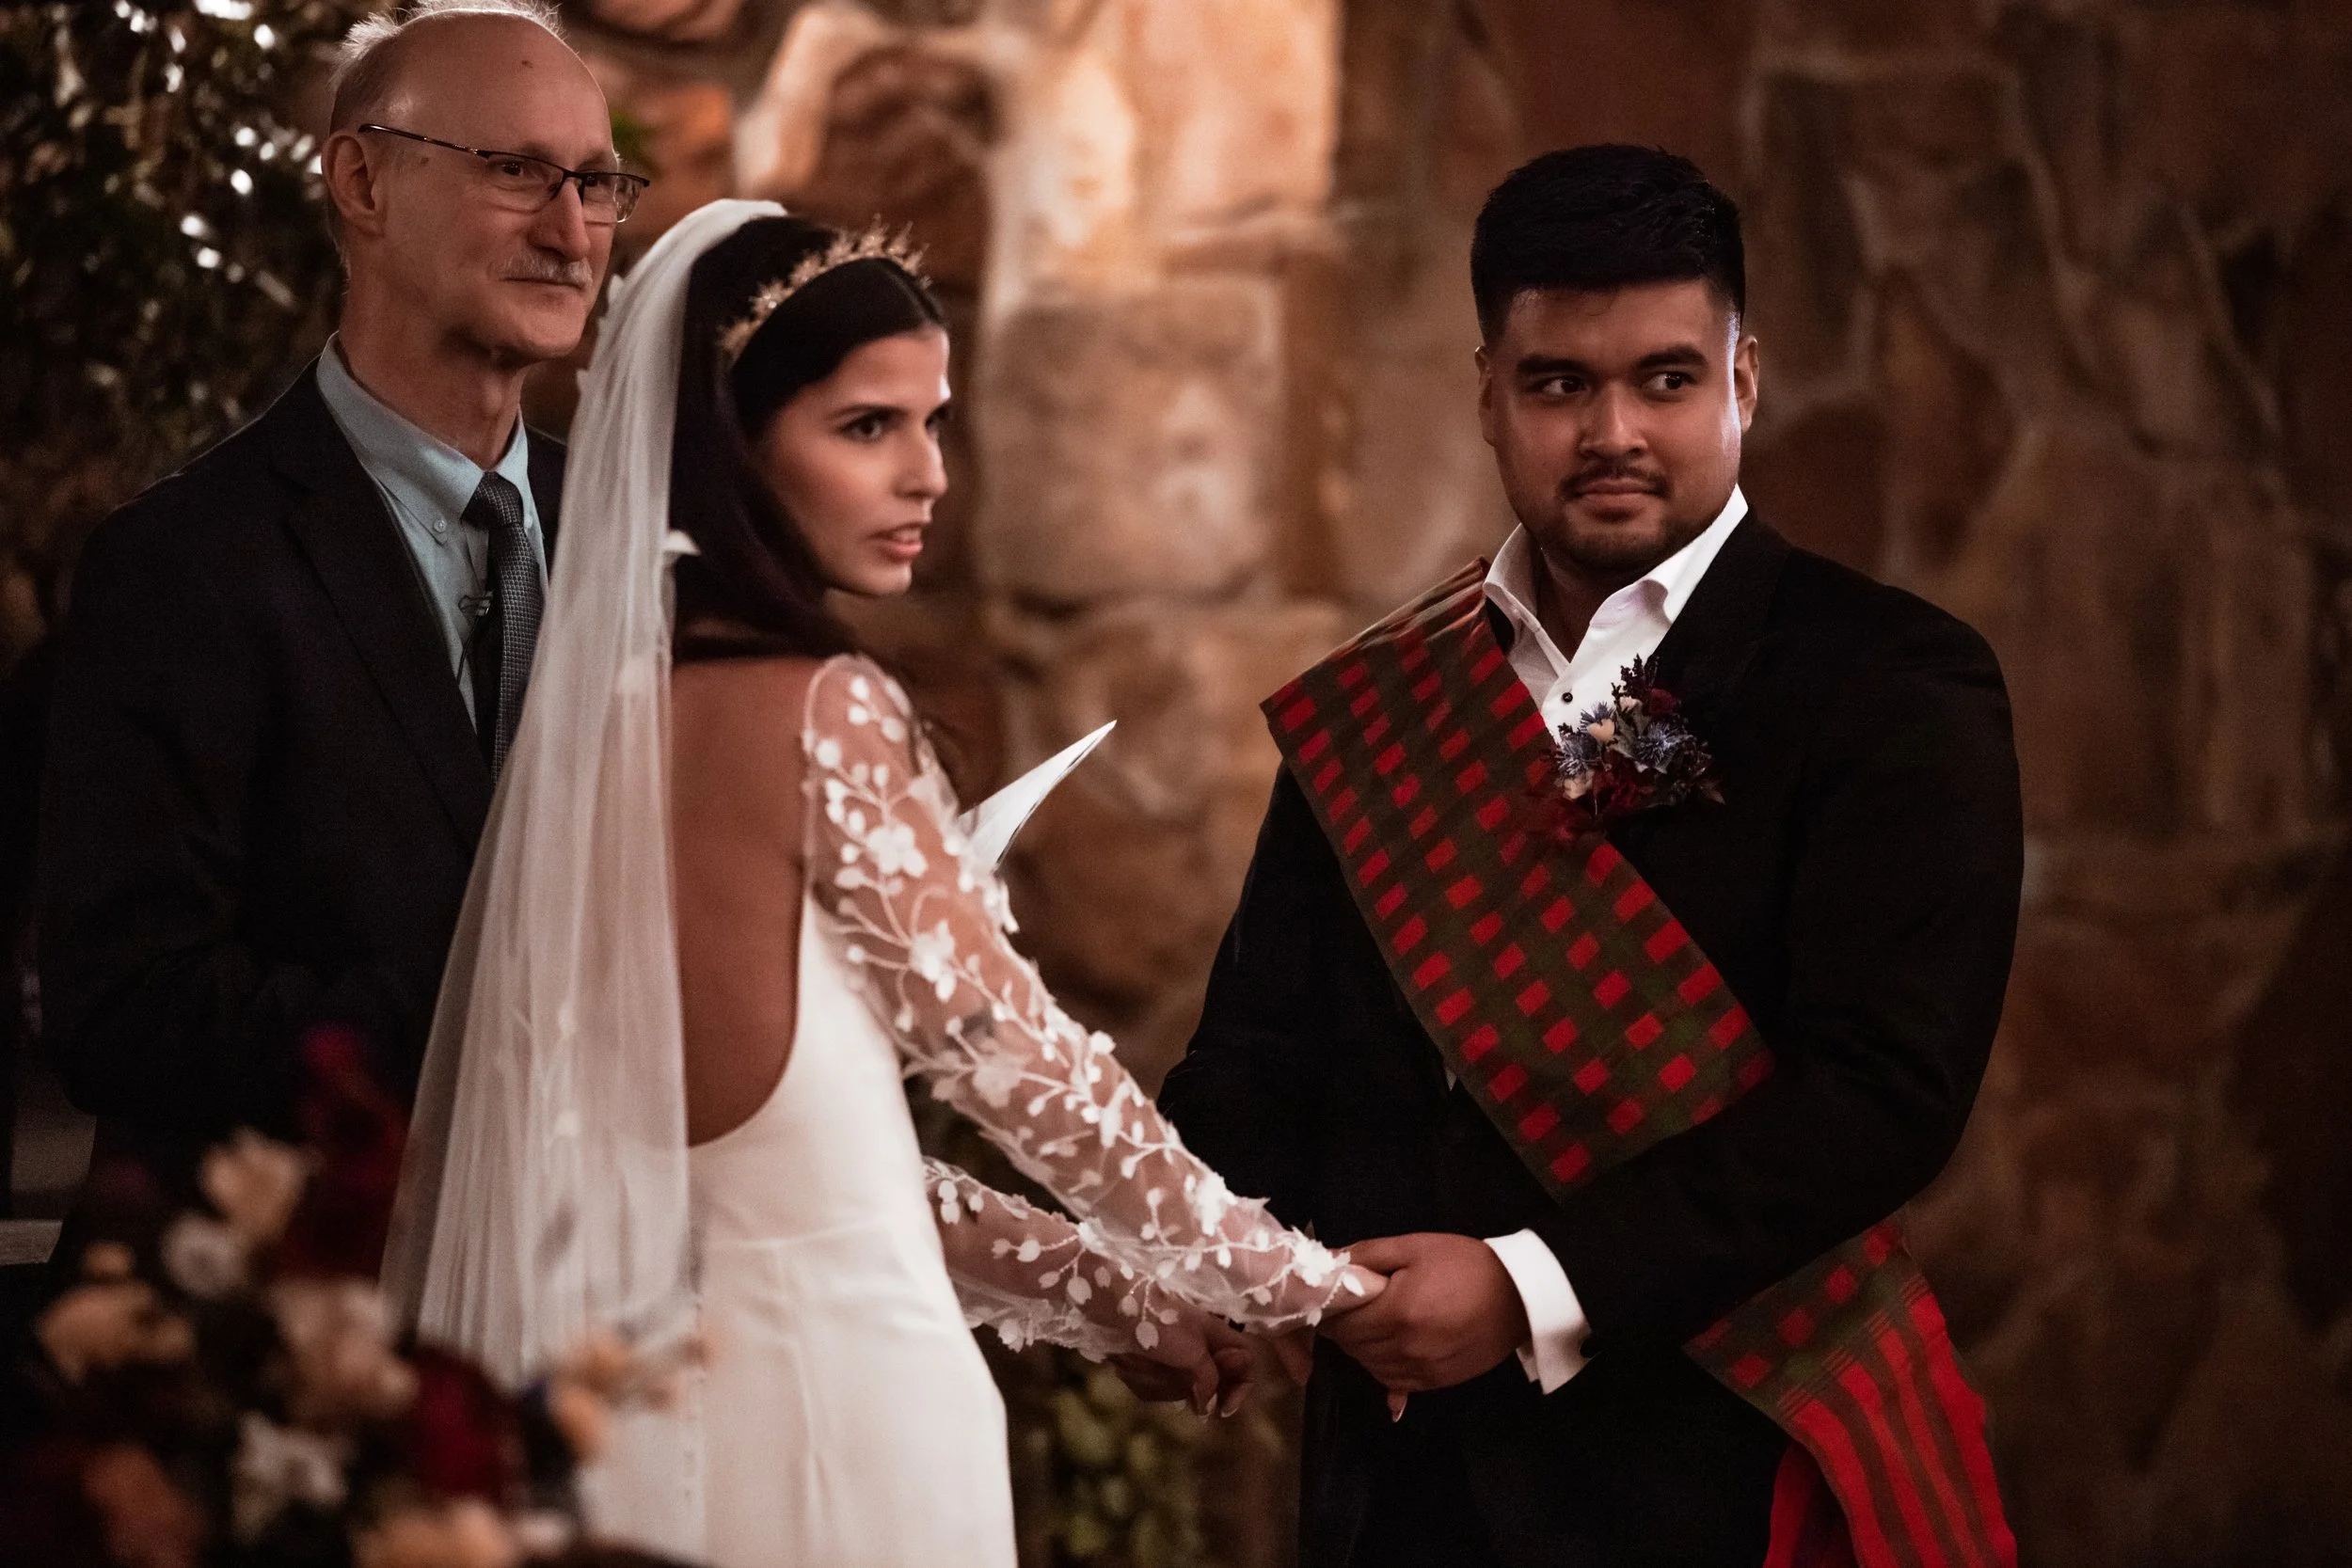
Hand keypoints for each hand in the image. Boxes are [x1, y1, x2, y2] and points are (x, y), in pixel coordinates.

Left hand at [1109, 1309, 1258, 1415]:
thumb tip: (1210, 1408)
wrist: (1115, 1308)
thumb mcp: (1193, 1353)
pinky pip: (1156, 1387)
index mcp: (1217, 1336)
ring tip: (1145, 1364)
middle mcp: (1200, 1345)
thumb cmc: (1160, 1325)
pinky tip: (1134, 1364)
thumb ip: (1210, 1379)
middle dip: (1191, 1388)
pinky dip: (1146, 1381)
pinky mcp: (1152, 1363)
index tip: (1222, 1410)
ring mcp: (1175, 1355)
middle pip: (1210, 1383)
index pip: (1246, 1366)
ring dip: (1163, 1384)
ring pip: (1181, 1388)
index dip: (1239, 1389)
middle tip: (1173, 1380)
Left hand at [1319, 1232, 1528, 1394]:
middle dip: (1345, 1331)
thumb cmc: (1465, 1265)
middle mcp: (1406, 1348)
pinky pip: (1396, 1384)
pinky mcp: (1438, 1383)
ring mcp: (1423, 1371)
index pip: (1342, 1325)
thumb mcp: (1414, 1247)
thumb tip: (1329, 1262)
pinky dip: (1385, 1370)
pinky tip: (1390, 1354)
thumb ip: (1368, 1254)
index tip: (1332, 1301)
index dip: (1330, 1313)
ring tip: (1373, 1327)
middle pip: (1354, 1349)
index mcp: (1398, 1312)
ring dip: (1363, 1351)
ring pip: (1371, 1369)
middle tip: (1352, 1311)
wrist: (1519, 1295)